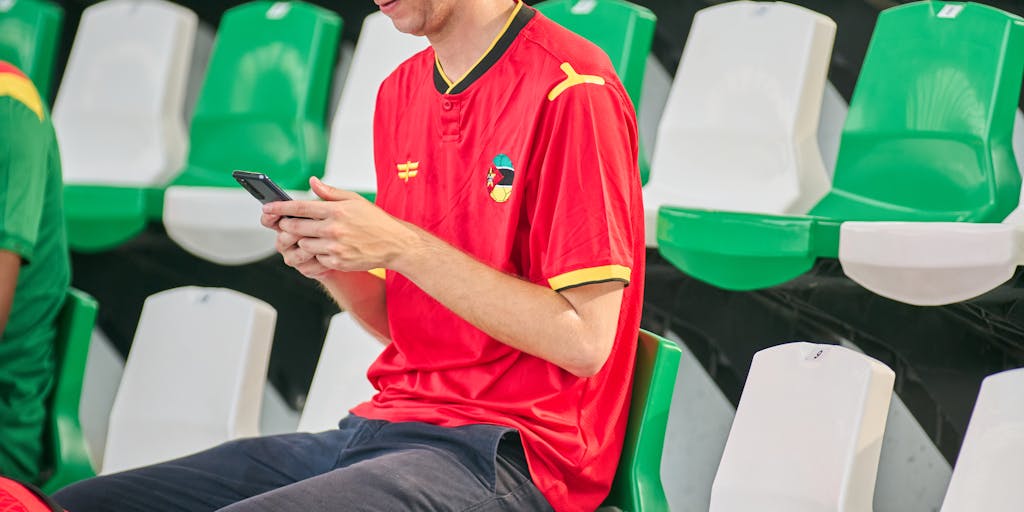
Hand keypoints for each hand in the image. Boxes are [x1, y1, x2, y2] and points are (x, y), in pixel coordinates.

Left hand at [263, 176, 418, 272]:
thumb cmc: (376, 221)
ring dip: (303, 240)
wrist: (395, 244)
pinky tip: (327, 248)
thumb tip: (313, 182)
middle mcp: (334, 229)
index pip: (300, 207)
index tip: (268, 207)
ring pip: (303, 244)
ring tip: (312, 236)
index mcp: (336, 210)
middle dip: (286, 225)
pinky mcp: (338, 262)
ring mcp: (335, 248)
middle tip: (285, 224)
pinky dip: (317, 254)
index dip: (280, 207)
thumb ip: (330, 192)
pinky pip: (316, 258)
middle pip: (296, 227)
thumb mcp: (355, 200)